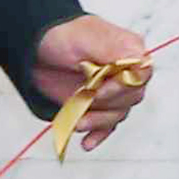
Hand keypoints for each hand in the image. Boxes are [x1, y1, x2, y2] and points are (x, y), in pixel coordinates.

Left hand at [30, 15, 153, 148]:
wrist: (36, 49)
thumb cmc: (61, 36)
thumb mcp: (85, 37)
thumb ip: (113, 49)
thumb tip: (139, 61)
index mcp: (128, 51)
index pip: (142, 74)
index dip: (122, 86)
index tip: (97, 90)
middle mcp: (124, 72)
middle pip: (131, 97)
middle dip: (104, 104)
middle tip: (81, 100)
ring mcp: (111, 90)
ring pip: (117, 114)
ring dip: (96, 121)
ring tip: (76, 121)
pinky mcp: (97, 105)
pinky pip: (106, 125)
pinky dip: (97, 135)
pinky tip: (88, 142)